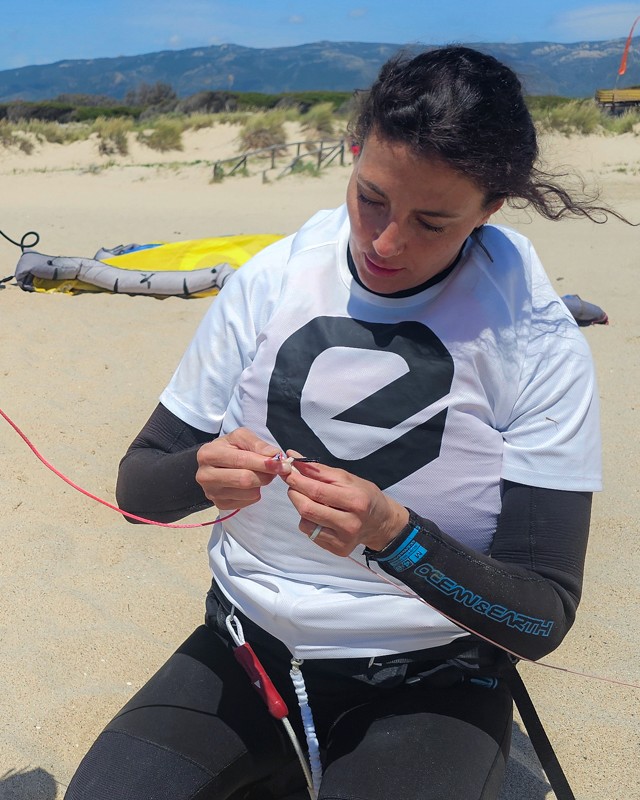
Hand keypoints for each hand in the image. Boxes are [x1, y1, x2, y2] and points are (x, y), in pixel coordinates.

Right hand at [196, 428, 290, 509]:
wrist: (214, 462)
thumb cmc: (229, 447)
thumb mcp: (240, 437)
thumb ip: (257, 444)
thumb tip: (273, 455)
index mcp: (209, 454)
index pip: (241, 460)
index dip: (264, 463)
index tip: (281, 463)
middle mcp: (205, 476)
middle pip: (244, 480)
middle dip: (266, 474)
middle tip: (277, 469)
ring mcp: (211, 493)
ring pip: (248, 493)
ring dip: (262, 483)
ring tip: (262, 473)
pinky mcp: (219, 504)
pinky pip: (247, 502)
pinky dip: (255, 492)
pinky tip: (252, 483)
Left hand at [282, 453, 408, 555]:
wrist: (380, 522)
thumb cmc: (363, 495)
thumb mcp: (347, 478)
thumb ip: (319, 470)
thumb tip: (294, 458)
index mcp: (355, 501)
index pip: (317, 491)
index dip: (297, 481)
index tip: (287, 473)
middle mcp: (350, 523)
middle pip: (307, 509)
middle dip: (294, 493)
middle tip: (293, 484)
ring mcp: (344, 540)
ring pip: (306, 523)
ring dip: (301, 508)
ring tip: (312, 501)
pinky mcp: (338, 549)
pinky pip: (311, 534)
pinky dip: (309, 522)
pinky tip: (320, 516)